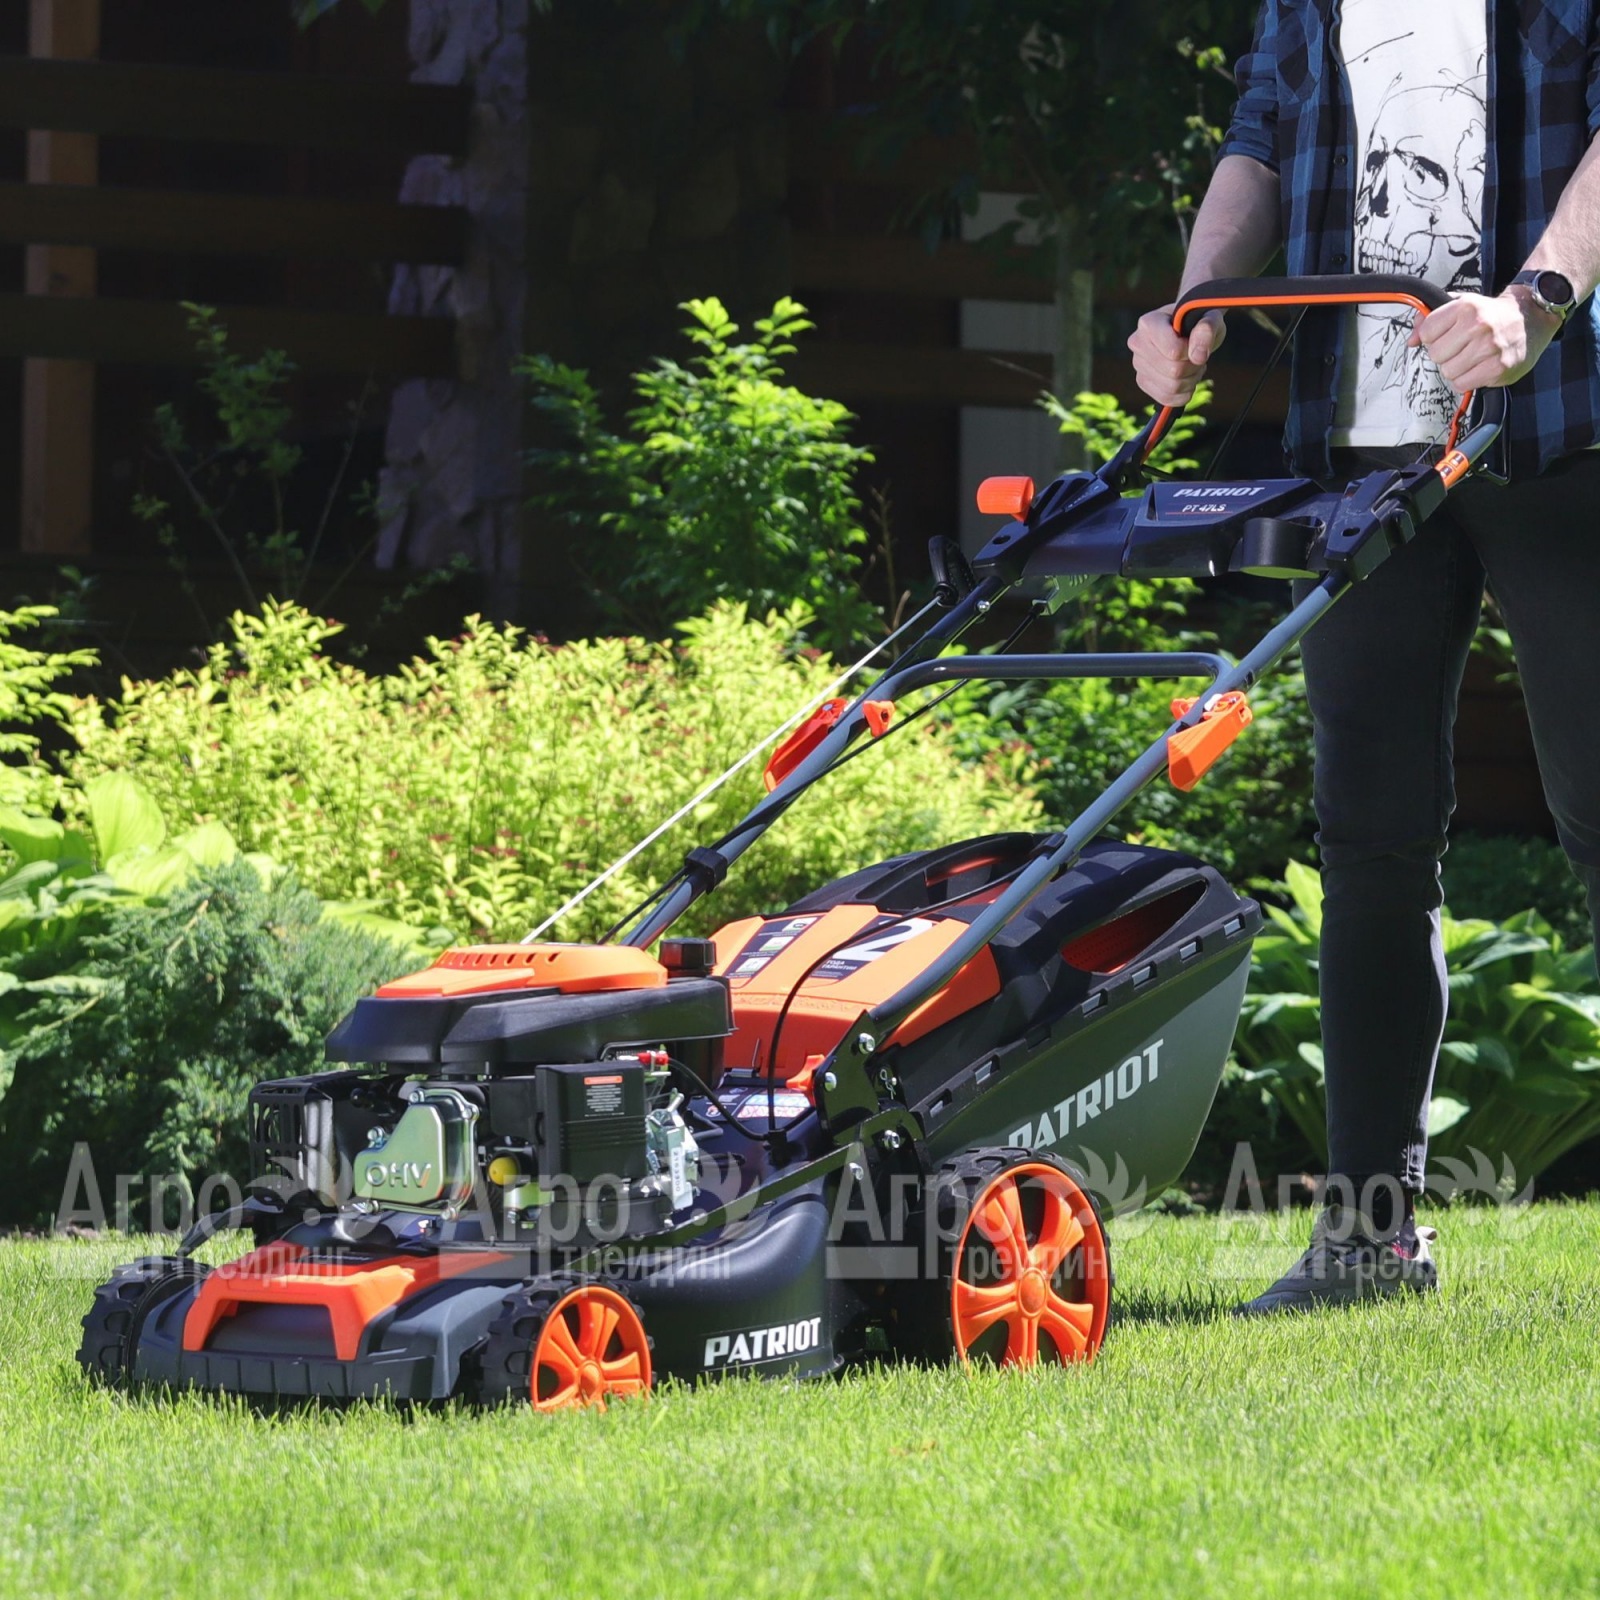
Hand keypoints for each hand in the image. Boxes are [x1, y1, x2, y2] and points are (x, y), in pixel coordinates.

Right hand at [1128, 303, 1226, 405]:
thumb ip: (1207, 329)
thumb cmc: (1199, 321)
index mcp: (1149, 323)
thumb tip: (1197, 356)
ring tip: (1193, 366)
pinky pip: (1166, 398)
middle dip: (1194, 367)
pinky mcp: (1143, 381)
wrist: (1189, 331)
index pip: (1173, 351)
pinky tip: (1187, 380)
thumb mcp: (1210, 318)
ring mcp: (1138, 364)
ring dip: (1191, 381)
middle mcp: (1138, 343)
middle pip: (1173, 371)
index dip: (1192, 352)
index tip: (1196, 343)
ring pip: (1171, 387)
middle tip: (1198, 357)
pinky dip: (1183, 394)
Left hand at [1407, 290, 1559, 390]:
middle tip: (1461, 347)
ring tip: (1471, 356)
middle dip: (1445, 354)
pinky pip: (1462, 384)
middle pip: (1435, 355)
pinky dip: (1466, 379)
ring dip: (1456, 368)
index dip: (1432, 337)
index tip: (1446, 335)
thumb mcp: (1461, 304)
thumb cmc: (1490, 313)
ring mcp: (1490, 348)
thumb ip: (1430, 318)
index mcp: (1466, 307)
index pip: (1427, 332)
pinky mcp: (1498, 368)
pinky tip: (1478, 367)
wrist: (1531, 317)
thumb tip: (1411, 341)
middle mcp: (1478, 326)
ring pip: (1448, 372)